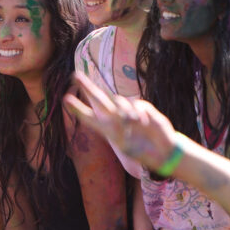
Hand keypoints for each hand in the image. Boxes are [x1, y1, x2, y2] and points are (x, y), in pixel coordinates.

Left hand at [64, 72, 178, 171]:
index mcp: (109, 130)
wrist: (162, 151)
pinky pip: (136, 104)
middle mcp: (116, 118)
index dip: (78, 109)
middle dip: (87, 87)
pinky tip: (143, 123)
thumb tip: (122, 114)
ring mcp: (129, 111)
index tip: (66, 99)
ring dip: (124, 112)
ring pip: (119, 101)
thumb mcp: (126, 147)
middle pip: (99, 99)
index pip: (90, 117)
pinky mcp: (143, 108)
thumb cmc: (143, 153)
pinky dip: (138, 114)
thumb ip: (121, 129)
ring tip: (131, 124)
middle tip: (75, 75)